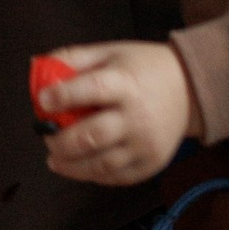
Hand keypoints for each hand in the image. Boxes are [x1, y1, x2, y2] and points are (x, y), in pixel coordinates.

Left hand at [35, 40, 191, 186]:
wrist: (189, 89)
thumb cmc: (143, 68)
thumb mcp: (111, 52)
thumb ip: (74, 59)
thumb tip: (39, 65)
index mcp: (126, 83)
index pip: (93, 89)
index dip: (64, 96)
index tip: (43, 101)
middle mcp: (137, 116)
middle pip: (93, 136)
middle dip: (61, 142)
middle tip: (46, 138)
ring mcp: (146, 144)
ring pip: (102, 165)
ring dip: (71, 167)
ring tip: (55, 160)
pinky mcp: (151, 163)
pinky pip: (117, 177)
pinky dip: (94, 176)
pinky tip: (81, 167)